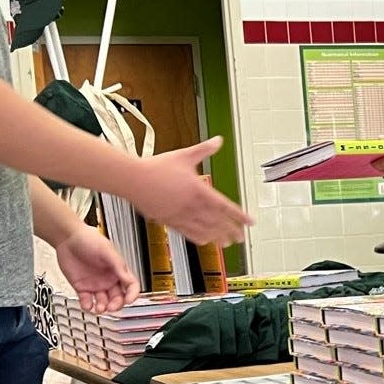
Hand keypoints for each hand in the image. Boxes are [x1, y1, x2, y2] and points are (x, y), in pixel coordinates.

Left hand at [55, 226, 139, 313]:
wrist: (68, 238)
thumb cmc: (88, 239)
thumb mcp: (107, 250)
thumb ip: (118, 265)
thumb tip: (128, 279)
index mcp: (117, 270)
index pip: (131, 285)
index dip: (132, 295)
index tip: (128, 301)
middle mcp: (108, 279)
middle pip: (118, 298)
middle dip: (116, 305)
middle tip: (111, 307)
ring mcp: (95, 284)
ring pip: (103, 302)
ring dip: (102, 307)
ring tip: (98, 308)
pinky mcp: (82, 288)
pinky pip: (87, 301)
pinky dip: (88, 306)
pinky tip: (87, 305)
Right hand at [132, 137, 252, 245]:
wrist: (133, 179)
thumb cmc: (156, 167)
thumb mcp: (184, 155)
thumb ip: (204, 149)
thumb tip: (218, 140)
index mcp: (199, 190)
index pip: (225, 206)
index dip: (239, 215)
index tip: (250, 221)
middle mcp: (192, 206)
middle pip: (217, 222)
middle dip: (232, 230)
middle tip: (241, 236)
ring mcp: (180, 215)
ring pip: (204, 230)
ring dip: (218, 237)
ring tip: (228, 243)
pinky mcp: (169, 221)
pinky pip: (188, 233)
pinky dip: (200, 238)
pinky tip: (206, 241)